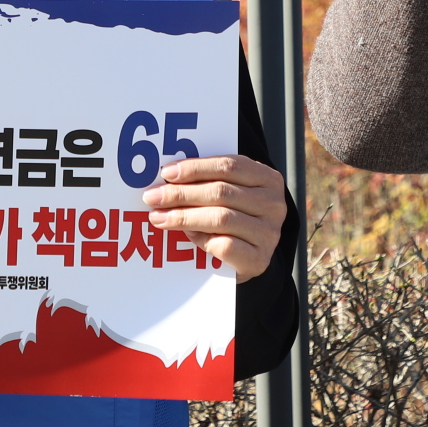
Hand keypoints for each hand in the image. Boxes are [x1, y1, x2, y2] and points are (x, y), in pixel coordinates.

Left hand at [141, 155, 287, 282]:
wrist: (249, 260)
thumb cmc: (232, 219)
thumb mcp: (228, 195)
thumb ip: (208, 183)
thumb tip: (168, 179)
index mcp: (268, 179)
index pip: (229, 166)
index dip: (195, 168)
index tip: (167, 173)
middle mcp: (274, 204)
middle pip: (221, 192)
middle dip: (182, 193)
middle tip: (153, 197)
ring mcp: (269, 233)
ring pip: (221, 218)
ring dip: (184, 217)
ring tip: (159, 218)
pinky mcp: (259, 260)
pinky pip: (225, 245)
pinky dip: (202, 239)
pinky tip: (186, 236)